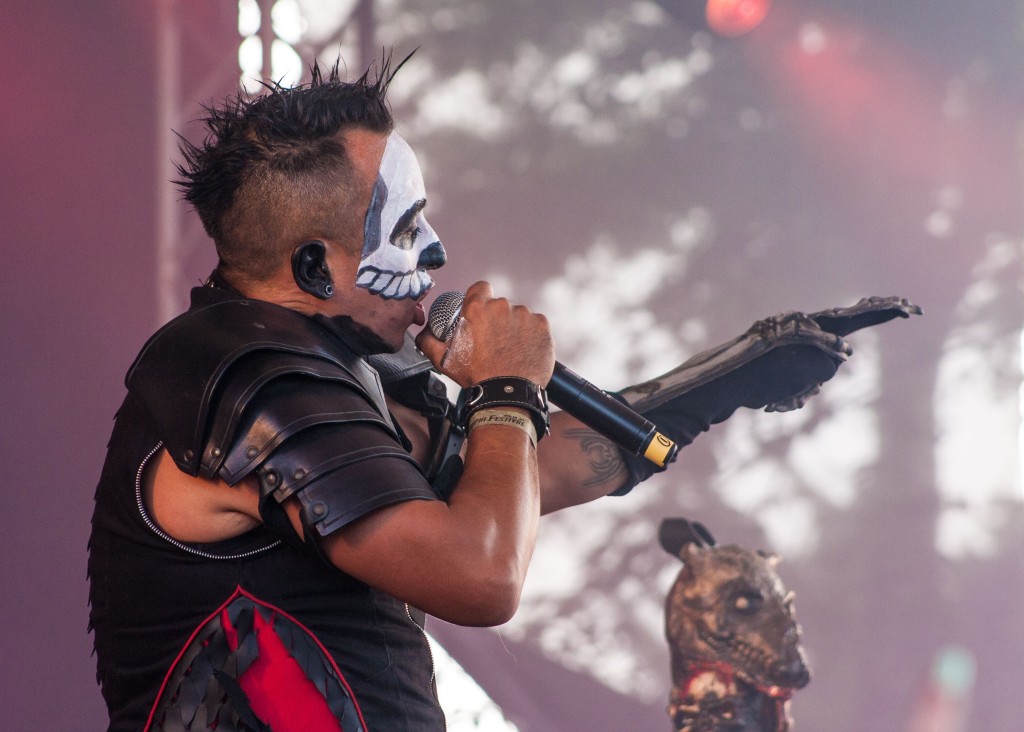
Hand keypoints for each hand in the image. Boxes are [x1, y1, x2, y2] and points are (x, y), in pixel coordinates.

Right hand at [415, 281, 554, 387]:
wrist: (508, 393)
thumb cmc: (477, 376)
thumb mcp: (444, 360)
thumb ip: (428, 341)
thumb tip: (423, 335)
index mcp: (478, 309)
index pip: (480, 288)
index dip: (479, 299)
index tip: (480, 313)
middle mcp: (502, 306)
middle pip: (499, 306)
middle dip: (496, 319)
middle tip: (493, 341)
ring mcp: (525, 315)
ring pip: (518, 316)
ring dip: (514, 328)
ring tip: (509, 350)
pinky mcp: (542, 326)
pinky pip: (535, 325)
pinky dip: (531, 335)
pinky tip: (524, 351)